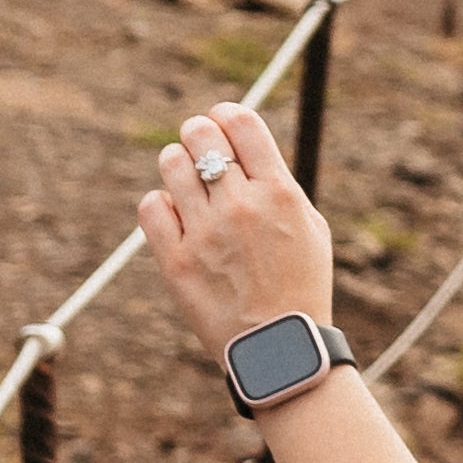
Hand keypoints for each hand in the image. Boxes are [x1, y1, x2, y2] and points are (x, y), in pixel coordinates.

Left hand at [136, 100, 334, 374]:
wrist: (279, 348)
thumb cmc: (301, 286)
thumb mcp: (310, 227)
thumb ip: (279, 184)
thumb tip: (245, 147)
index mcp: (281, 193)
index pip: (242, 123)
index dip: (227, 114)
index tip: (222, 120)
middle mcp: (242, 206)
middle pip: (202, 136)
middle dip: (198, 134)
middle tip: (199, 147)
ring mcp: (206, 233)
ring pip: (172, 165)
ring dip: (177, 164)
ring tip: (186, 179)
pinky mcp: (177, 260)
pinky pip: (151, 206)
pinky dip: (161, 203)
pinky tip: (175, 214)